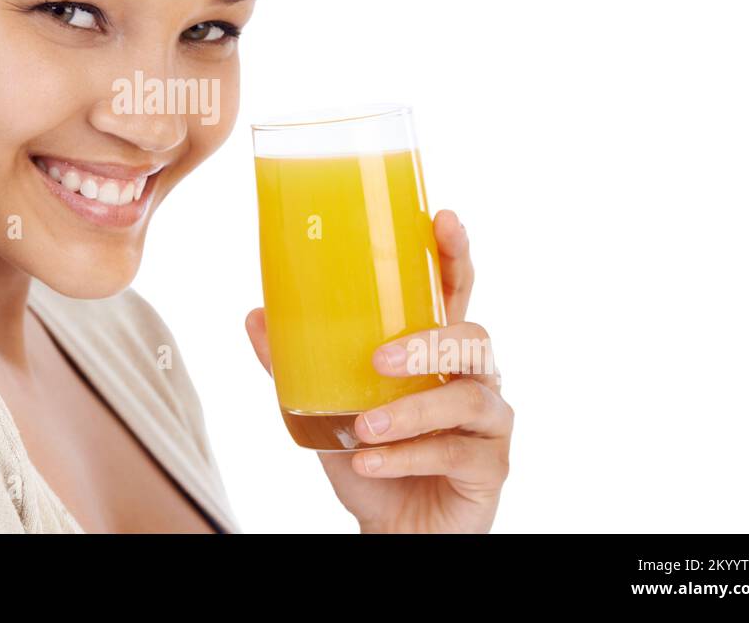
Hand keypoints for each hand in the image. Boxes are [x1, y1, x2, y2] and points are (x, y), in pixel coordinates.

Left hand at [245, 209, 512, 532]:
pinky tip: (367, 461)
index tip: (441, 218)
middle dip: (429, 342)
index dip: (453, 253)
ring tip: (362, 428)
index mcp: (437, 350)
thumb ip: (294, 364)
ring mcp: (489, 421)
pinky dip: (408, 456)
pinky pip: (457, 452)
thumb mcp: (321, 407)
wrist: (391, 530)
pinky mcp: (492, 466)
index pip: (455, 290)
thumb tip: (256, 314)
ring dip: (411, 410)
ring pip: (467, 397)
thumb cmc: (369, 455)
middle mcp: (472, 377)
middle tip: (379, 358)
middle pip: (474, 336)